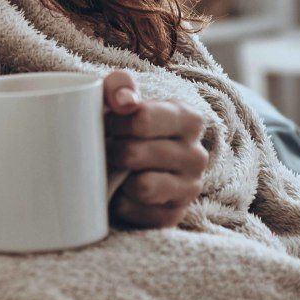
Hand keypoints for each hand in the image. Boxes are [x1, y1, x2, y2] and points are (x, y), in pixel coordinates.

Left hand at [102, 71, 207, 229]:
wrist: (130, 160)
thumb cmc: (125, 124)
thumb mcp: (122, 96)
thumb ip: (120, 85)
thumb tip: (125, 101)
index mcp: (188, 119)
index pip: (142, 119)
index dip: (113, 123)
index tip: (104, 124)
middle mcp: (196, 155)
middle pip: (135, 154)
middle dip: (110, 152)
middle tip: (102, 149)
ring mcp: (190, 188)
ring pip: (143, 187)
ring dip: (118, 180)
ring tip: (112, 170)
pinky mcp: (176, 215)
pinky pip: (142, 214)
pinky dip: (124, 205)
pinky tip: (120, 193)